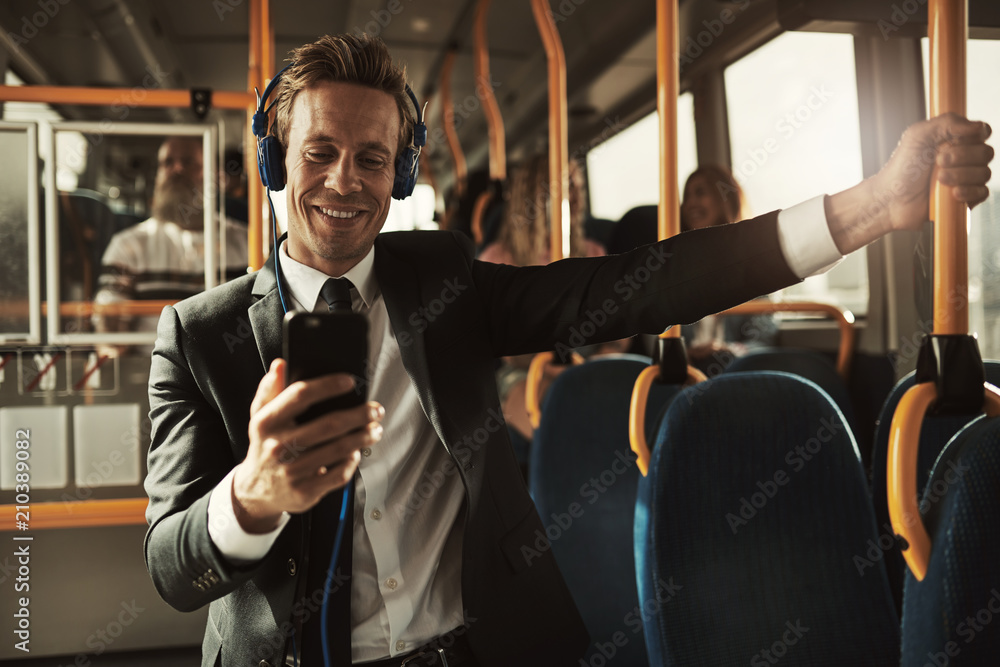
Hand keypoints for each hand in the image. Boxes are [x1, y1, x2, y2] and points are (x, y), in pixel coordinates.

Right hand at [232, 358, 383, 532]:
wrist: (256, 491)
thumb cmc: (265, 446)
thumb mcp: (261, 417)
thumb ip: (270, 389)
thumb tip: (280, 364)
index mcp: (267, 422)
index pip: (299, 395)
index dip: (328, 386)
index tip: (349, 381)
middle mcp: (278, 446)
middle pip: (329, 424)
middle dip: (359, 415)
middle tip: (376, 410)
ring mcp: (292, 471)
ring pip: (339, 449)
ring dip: (363, 437)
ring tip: (375, 429)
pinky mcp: (305, 491)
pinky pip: (339, 474)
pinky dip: (352, 462)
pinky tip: (356, 452)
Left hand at [825, 113, 992, 253]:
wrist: (891, 199)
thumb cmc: (902, 167)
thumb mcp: (918, 135)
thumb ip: (948, 122)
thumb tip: (978, 126)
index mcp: (954, 139)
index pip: (982, 132)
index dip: (973, 137)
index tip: (951, 143)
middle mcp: (963, 158)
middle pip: (986, 153)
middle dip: (963, 157)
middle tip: (939, 162)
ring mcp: (964, 178)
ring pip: (984, 173)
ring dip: (962, 176)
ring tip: (939, 180)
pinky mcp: (964, 198)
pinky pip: (982, 193)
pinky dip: (970, 193)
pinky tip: (954, 194)